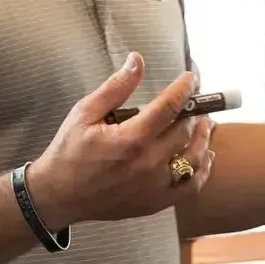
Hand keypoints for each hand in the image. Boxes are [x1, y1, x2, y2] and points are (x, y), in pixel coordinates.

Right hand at [27, 54, 214, 228]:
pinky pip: (190, 186)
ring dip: (203, 138)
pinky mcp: (155, 202)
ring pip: (194, 159)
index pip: (169, 107)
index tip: (190, 78)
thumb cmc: (68, 153)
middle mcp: (147, 164)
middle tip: (196, 102)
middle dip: (194, 112)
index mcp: (130, 139)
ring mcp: (153, 186)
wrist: (58, 196)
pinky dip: (203, 170)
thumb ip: (115, 88)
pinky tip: (204, 155)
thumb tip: (137, 60)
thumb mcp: (84, 113)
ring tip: (206, 124)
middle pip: (184, 131)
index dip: (184, 89)